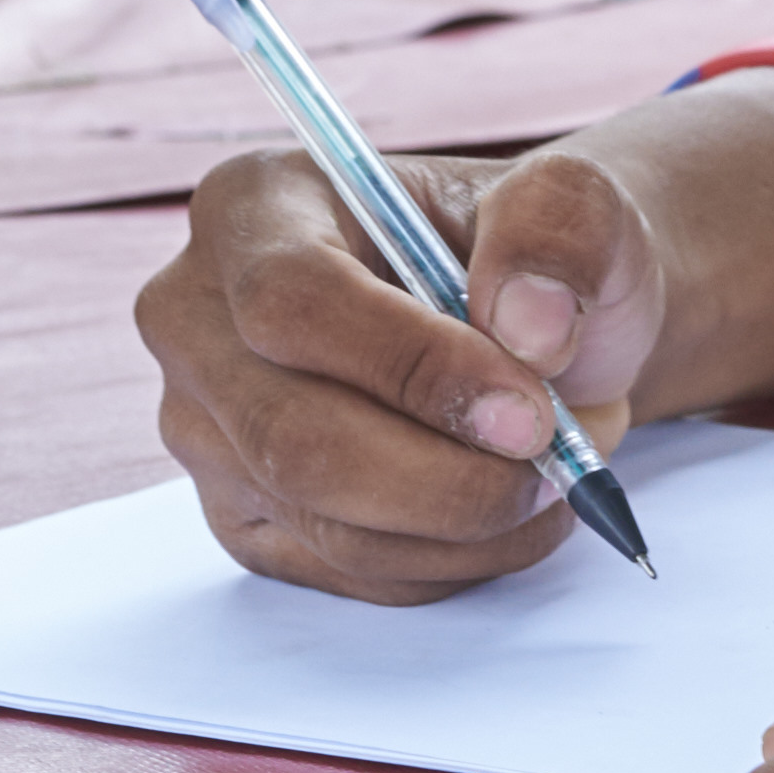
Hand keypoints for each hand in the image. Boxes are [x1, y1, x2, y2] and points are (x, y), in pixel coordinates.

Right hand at [135, 144, 666, 602]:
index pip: (294, 299)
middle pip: (292, 436)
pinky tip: (501, 514)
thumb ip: (561, 226)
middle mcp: (198, 318)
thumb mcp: (575, 202)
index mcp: (255, 205)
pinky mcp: (243, 516)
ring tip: (549, 484)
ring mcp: (207, 428)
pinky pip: (340, 570)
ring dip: (461, 527)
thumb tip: (530, 324)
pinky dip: (445, 561)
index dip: (411, 367)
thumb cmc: (535, 254)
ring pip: (322, 520)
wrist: (538, 326)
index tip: (527, 412)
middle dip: (445, 476)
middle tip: (553, 469)